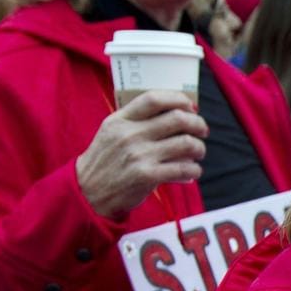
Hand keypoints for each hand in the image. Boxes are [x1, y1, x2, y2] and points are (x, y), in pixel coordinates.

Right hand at [75, 90, 207, 218]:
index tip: (190, 107)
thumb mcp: (112, 132)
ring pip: (185, 143)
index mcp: (120, 119)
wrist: (88, 192)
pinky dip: (194, 169)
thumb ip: (136, 120)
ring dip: (199, 147)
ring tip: (198, 151)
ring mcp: (139, 155)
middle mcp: (130, 134)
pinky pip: (183, 169)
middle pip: (177, 119)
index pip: (154, 99)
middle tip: (202, 130)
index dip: (178, 99)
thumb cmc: (106, 160)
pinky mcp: (147, 176)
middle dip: (197, 123)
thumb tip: (177, 112)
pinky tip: (192, 171)